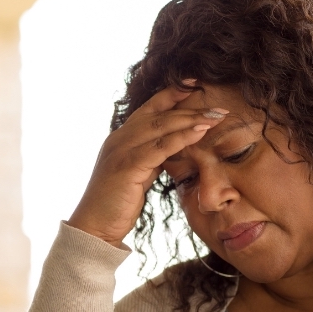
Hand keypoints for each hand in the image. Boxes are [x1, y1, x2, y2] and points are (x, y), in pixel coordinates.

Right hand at [67, 83, 227, 247]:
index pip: (150, 108)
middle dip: (190, 108)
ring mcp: (121, 151)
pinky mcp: (127, 166)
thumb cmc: (115, 204)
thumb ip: (151, 158)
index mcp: (121, 138)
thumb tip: (173, 149)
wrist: (94, 227)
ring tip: (216, 117)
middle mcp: (119, 139)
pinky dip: (181, 138)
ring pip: (161, 127)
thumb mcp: (137, 175)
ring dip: (191, 120)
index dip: (173, 93)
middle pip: (159, 115)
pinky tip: (200, 132)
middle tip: (218, 108)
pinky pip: (159, 148)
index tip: (196, 84)